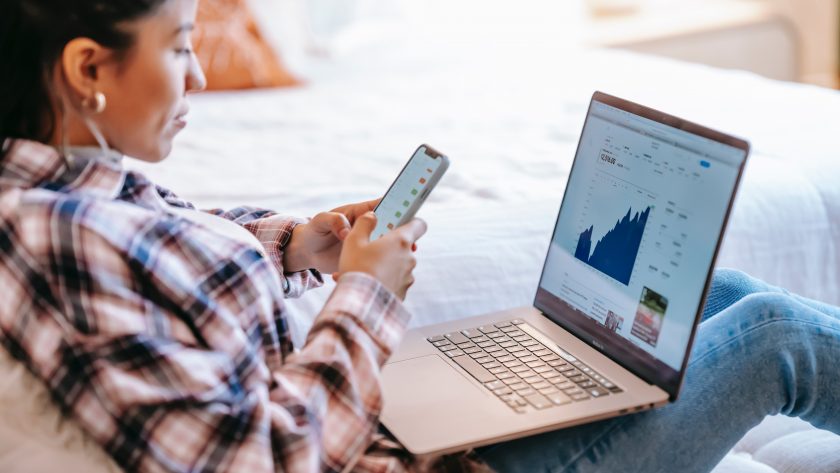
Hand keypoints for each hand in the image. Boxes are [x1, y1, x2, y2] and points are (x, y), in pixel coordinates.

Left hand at [285, 198, 416, 273]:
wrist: (307, 253)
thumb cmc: (313, 231)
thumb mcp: (320, 221)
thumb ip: (333, 220)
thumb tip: (346, 231)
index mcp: (360, 213)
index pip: (383, 205)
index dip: (397, 205)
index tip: (410, 210)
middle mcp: (368, 228)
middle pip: (391, 226)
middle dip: (403, 232)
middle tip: (411, 241)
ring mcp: (368, 244)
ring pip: (389, 245)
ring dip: (397, 250)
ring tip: (405, 257)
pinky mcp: (365, 259)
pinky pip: (378, 261)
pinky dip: (384, 266)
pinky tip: (387, 272)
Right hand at [336, 212, 426, 298]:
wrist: (360, 303)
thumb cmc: (357, 267)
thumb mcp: (354, 239)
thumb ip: (365, 223)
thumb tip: (372, 215)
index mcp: (401, 241)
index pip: (419, 225)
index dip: (411, 222)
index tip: (401, 223)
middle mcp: (409, 258)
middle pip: (403, 247)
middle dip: (387, 248)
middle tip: (368, 252)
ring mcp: (408, 277)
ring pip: (396, 266)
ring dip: (382, 266)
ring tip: (360, 272)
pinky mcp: (403, 293)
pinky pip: (393, 283)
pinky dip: (381, 282)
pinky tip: (364, 285)